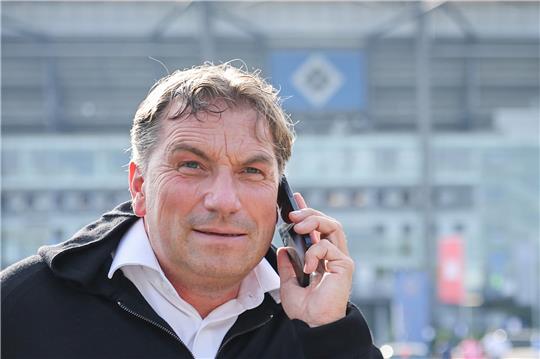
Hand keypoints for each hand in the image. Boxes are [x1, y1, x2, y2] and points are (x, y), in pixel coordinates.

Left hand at [276, 193, 354, 326]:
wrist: (313, 324)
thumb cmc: (305, 308)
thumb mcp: (288, 282)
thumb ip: (288, 264)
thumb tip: (284, 248)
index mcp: (321, 257)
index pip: (316, 228)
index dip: (307, 212)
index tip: (295, 200)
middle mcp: (333, 255)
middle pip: (327, 221)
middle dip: (309, 213)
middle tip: (292, 215)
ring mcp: (340, 259)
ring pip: (333, 226)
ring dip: (314, 221)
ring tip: (297, 227)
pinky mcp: (345, 265)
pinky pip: (328, 246)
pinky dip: (314, 252)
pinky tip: (307, 266)